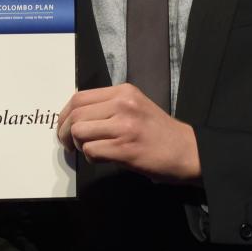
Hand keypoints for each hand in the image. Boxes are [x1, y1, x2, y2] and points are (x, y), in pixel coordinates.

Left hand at [57, 83, 201, 181]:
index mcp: (124, 92)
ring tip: (87, 150)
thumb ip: (109, 106)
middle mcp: (123, 104)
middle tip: (67, 144)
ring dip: (77, 145)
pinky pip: (91, 150)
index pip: (79, 98)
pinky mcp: (126, 148)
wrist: (188, 151)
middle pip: (75, 115)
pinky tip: (102, 158)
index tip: (63, 126)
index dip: (64, 114)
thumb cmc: (159, 132)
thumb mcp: (135, 106)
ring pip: (79, 132)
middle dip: (64, 132)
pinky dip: (90, 157)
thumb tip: (75, 115)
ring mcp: (124, 126)